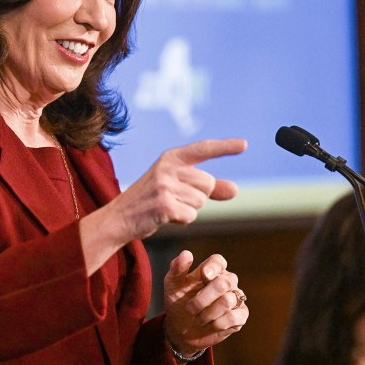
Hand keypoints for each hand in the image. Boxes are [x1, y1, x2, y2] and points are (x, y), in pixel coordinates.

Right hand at [110, 138, 246, 241]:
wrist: (119, 218)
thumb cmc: (150, 201)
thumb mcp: (177, 187)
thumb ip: (207, 188)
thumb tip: (236, 189)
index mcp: (171, 157)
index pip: (203, 149)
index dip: (225, 147)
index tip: (245, 145)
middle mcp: (168, 167)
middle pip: (208, 183)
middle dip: (198, 196)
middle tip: (174, 199)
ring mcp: (165, 185)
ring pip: (200, 201)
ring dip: (188, 210)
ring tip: (167, 207)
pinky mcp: (164, 205)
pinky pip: (191, 215)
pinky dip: (182, 220)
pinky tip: (165, 217)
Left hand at [162, 251, 247, 360]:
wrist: (181, 330)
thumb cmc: (178, 303)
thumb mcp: (172, 286)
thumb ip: (177, 268)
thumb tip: (186, 253)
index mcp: (211, 271)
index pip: (219, 261)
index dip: (213, 267)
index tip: (204, 274)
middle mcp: (226, 282)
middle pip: (225, 282)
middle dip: (204, 298)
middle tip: (190, 308)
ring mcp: (235, 298)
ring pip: (228, 300)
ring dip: (207, 313)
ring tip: (197, 319)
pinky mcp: (240, 316)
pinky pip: (233, 317)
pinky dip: (217, 323)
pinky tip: (209, 325)